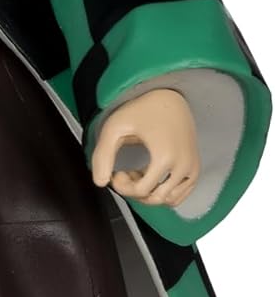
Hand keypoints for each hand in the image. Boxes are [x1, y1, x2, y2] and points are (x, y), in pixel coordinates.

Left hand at [90, 87, 199, 207]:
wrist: (169, 97)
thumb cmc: (141, 110)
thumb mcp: (115, 128)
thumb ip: (103, 156)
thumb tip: (100, 183)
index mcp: (165, 157)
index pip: (141, 191)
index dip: (122, 187)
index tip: (116, 173)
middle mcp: (183, 166)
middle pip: (156, 198)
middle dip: (135, 192)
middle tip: (125, 174)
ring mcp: (192, 168)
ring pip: (169, 200)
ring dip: (149, 193)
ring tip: (138, 174)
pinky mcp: (195, 168)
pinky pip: (181, 194)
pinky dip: (164, 192)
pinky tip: (151, 176)